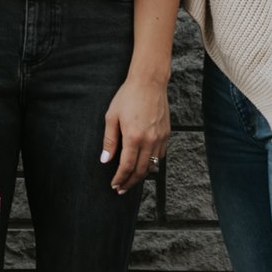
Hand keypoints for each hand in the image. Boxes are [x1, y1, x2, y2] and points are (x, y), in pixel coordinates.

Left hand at [101, 73, 169, 191]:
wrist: (149, 83)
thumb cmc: (127, 97)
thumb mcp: (112, 117)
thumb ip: (109, 140)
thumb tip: (105, 160)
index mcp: (134, 137)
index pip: (127, 166)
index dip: (120, 179)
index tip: (114, 185)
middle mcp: (149, 140)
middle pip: (141, 171)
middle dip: (130, 182)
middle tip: (121, 188)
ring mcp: (160, 138)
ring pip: (152, 165)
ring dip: (141, 175)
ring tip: (131, 179)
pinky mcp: (167, 134)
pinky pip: (160, 155)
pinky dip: (152, 164)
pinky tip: (143, 164)